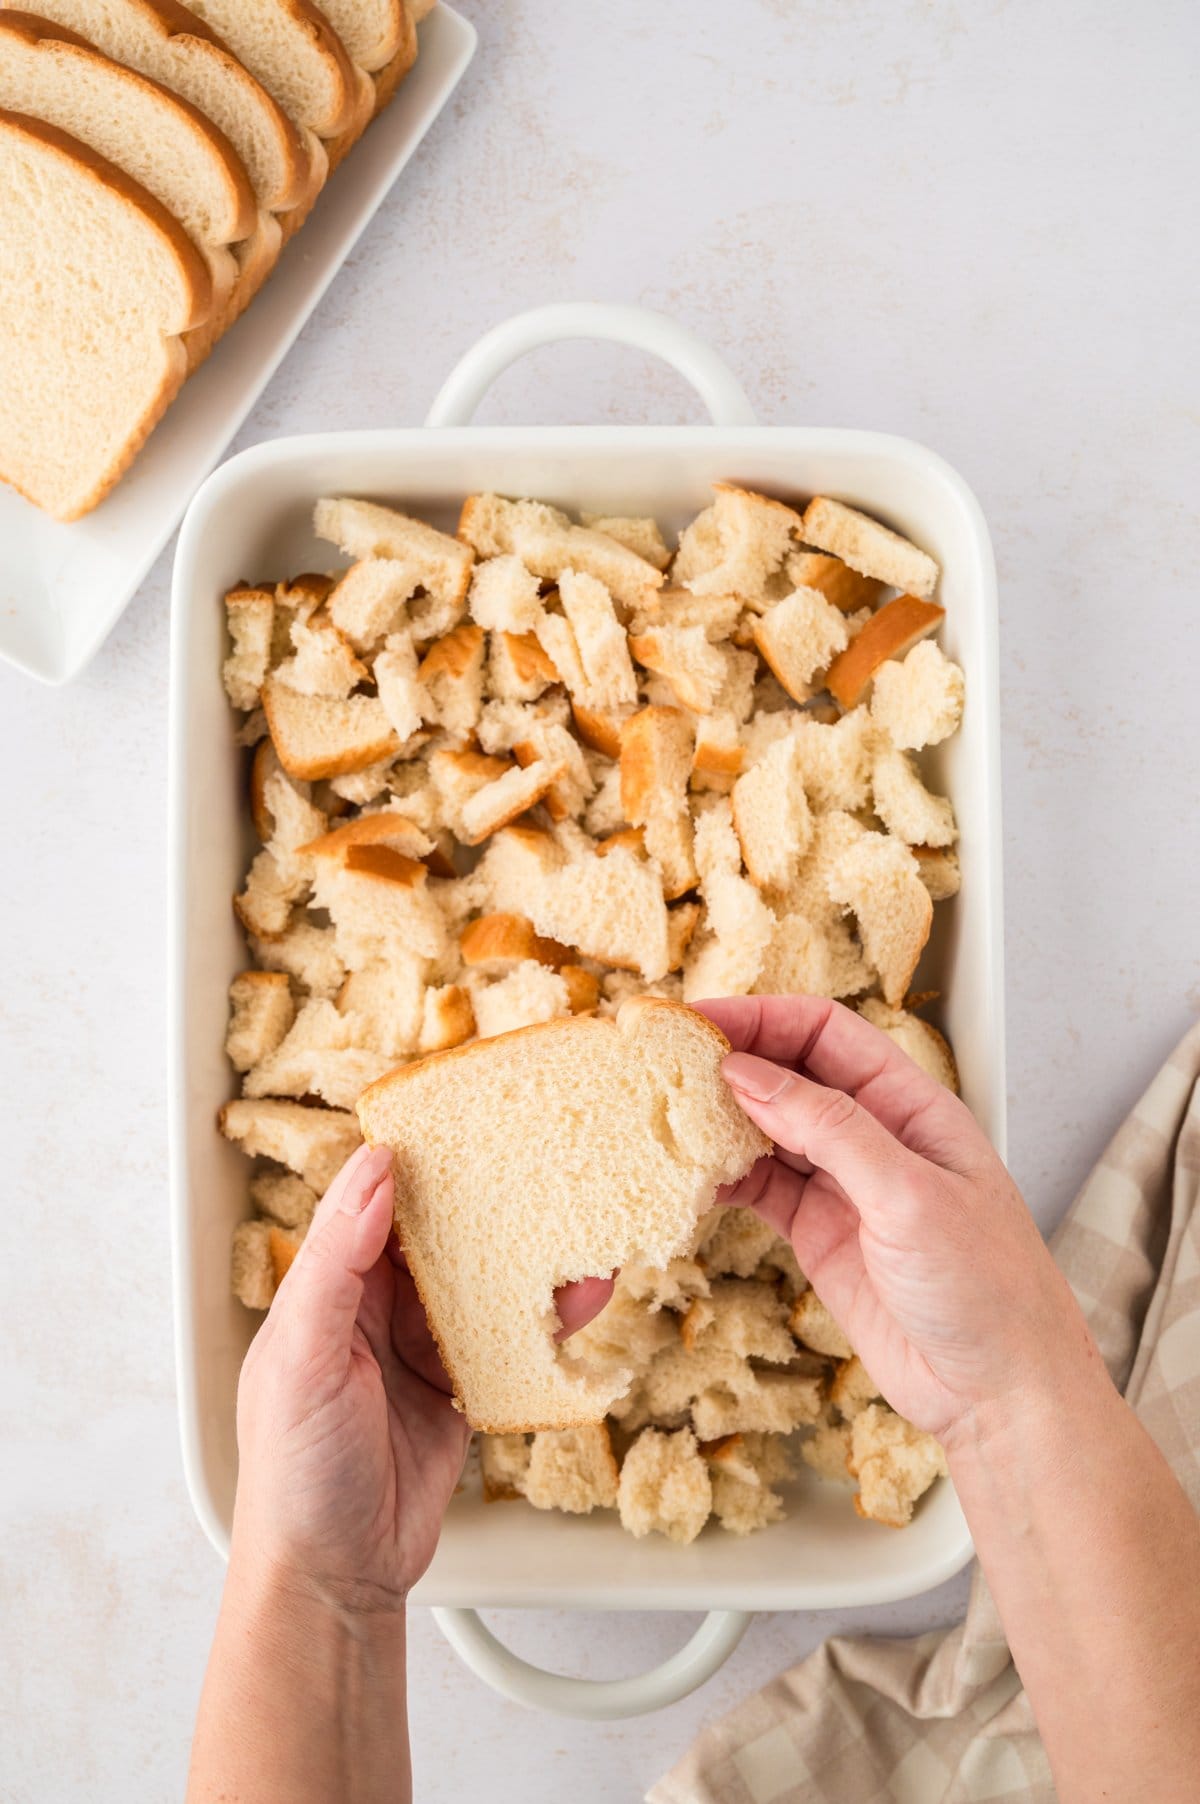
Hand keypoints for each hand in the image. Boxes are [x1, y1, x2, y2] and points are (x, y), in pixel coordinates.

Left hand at [231, 1143, 613, 1610]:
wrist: (335, 1580)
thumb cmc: (293, 1475)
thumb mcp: (303, 1358)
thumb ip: (335, 1264)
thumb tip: (371, 1172)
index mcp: (323, 1290)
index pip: (369, 1204)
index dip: (412, 1161)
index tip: (461, 1119)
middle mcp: (370, 1310)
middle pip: (434, 1236)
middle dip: (484, 1202)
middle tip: (537, 1161)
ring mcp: (417, 1349)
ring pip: (479, 1283)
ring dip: (524, 1259)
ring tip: (574, 1228)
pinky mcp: (459, 1389)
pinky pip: (507, 1338)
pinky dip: (543, 1318)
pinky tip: (577, 1298)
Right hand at [696, 995, 1092, 1449]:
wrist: (1001, 1393)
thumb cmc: (988, 1287)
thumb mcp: (909, 1196)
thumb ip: (830, 1129)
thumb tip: (750, 1074)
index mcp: (911, 1104)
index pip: (825, 1033)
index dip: (761, 1019)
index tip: (699, 1023)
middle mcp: (876, 1136)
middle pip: (789, 1073)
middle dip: (730, 1063)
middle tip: (663, 1065)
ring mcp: (845, 1186)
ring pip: (768, 1130)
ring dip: (719, 1121)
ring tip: (665, 1119)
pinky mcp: (821, 1234)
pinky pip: (762, 1189)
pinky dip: (723, 1178)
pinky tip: (691, 1177)